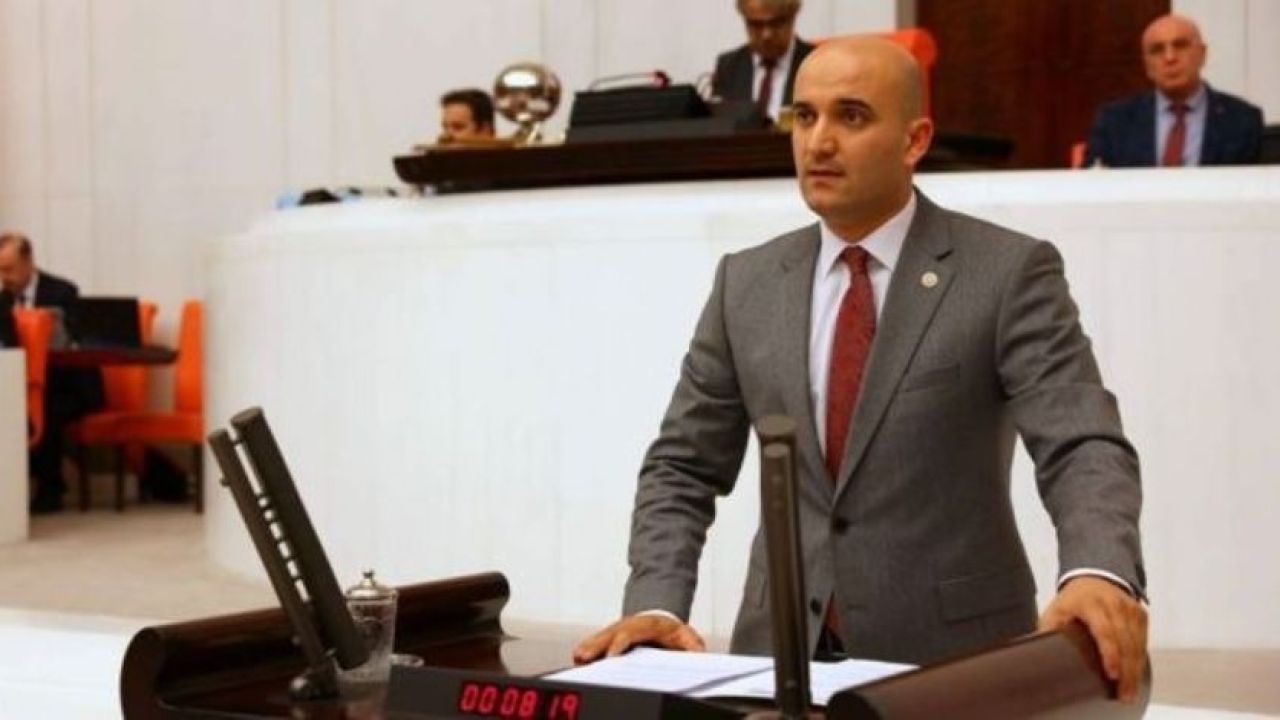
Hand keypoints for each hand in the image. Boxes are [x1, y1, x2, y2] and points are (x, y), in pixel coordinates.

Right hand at [572, 614, 704, 664]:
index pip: (630, 633)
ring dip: (589, 646)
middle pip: (610, 633)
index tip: (611, 656)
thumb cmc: (671, 631)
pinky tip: (578, 657)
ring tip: (577, 657)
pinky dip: (587, 648)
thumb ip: (692, 645)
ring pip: (601, 637)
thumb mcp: (686, 636)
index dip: (619, 644)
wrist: (663, 619)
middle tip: (585, 657)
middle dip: (597, 645)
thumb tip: (698, 654)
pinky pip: (597, 641)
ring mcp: (618, 629)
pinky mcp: (611, 637)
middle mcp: (629, 625)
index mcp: (646, 624)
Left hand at [1038, 576, 1147, 702]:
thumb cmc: (1071, 601)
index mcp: (1089, 603)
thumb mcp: (1055, 611)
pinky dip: (1140, 658)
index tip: (1112, 674)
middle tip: (1123, 694)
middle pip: (1124, 640)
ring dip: (1135, 669)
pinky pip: (1143, 639)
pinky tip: (1136, 675)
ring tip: (1130, 691)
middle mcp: (1112, 603)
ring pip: (1136, 642)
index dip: (1109, 653)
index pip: (1104, 630)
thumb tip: (1036, 654)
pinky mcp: (1140, 613)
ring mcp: (1128, 607)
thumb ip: (1048, 630)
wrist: (1092, 578)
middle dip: (1126, 670)